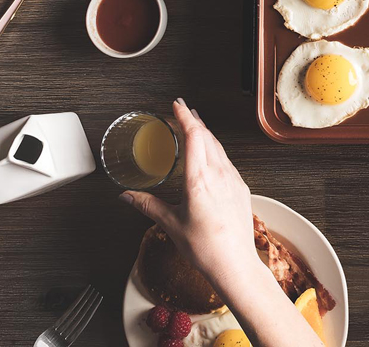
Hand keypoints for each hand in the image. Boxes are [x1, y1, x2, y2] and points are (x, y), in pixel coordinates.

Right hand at [120, 99, 258, 285]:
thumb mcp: (170, 224)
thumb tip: (127, 196)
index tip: (178, 105)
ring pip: (219, 148)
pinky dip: (216, 151)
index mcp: (199, 180)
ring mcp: (233, 180)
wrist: (234, 263)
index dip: (185, 117)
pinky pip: (227, 161)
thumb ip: (148, 205)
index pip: (194, 137)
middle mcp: (220, 175)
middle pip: (208, 138)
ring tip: (196, 127)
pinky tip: (211, 156)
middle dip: (194, 121)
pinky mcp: (241, 188)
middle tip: (183, 111)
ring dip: (206, 135)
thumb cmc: (204, 247)